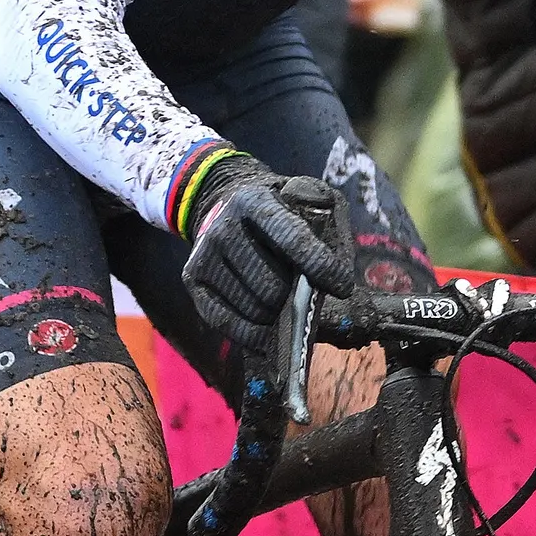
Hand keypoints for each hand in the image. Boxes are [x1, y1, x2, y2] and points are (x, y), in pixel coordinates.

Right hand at [178, 152, 354, 332]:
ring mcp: (204, 256)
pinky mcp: (193, 279)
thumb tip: (340, 279)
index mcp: (255, 202)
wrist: (222, 200)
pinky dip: (252, 336)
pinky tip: (269, 335)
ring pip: (253, 310)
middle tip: (304, 297)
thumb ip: (331, 231)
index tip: (342, 288)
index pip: (293, 240)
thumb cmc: (278, 206)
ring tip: (285, 307)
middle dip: (296, 300)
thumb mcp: (310, 199)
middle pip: (271, 287)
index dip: (321, 268)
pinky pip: (225, 323)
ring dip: (277, 317)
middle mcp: (224, 228)